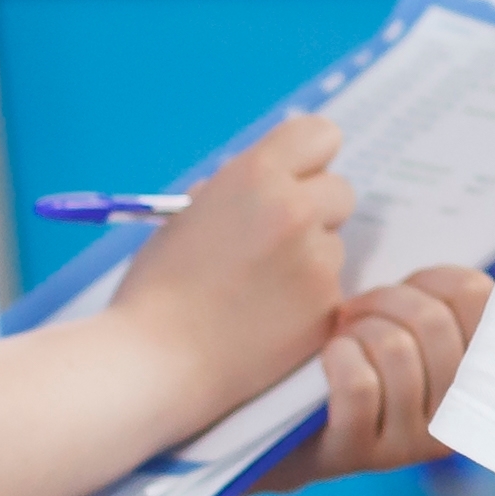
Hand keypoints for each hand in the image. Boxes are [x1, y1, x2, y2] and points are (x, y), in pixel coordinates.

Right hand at [102, 115, 353, 426]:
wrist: (154, 360)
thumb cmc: (159, 288)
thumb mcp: (187, 216)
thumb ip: (235, 189)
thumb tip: (273, 174)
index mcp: (256, 176)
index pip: (320, 135)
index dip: (309, 157)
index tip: (299, 176)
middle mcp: (295, 210)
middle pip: (339, 190)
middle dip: (314, 210)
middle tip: (275, 240)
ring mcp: (317, 260)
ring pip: (335, 243)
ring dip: (310, 258)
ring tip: (258, 288)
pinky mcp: (328, 305)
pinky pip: (332, 288)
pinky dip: (309, 300)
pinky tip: (267, 317)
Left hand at [253, 265, 487, 491]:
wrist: (286, 432)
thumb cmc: (354, 361)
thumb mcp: (407, 330)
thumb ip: (439, 303)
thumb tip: (457, 271)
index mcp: (479, 375)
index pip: (478, 298)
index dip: (434, 280)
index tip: (407, 292)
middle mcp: (455, 414)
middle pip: (433, 321)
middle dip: (385, 300)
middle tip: (356, 312)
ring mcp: (409, 441)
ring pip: (396, 350)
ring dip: (357, 331)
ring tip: (343, 340)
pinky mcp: (359, 452)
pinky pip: (359, 386)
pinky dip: (338, 357)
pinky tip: (330, 359)